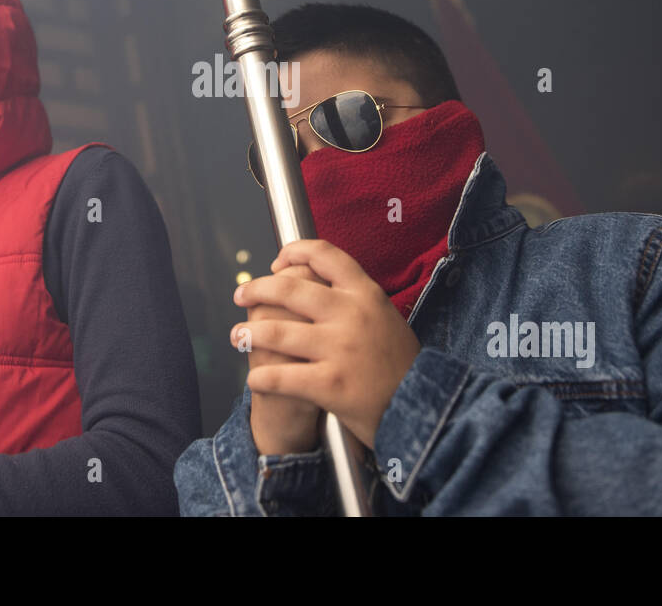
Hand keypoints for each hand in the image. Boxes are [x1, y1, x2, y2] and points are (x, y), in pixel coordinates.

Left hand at [233, 239, 420, 449]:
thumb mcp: (385, 318)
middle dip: (257, 289)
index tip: (277, 262)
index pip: (324, 255)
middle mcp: (352, 314)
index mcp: (366, 294)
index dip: (294, 252)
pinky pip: (281, 377)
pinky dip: (260, 378)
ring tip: (238, 336)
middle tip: (242, 295)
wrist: (423, 408)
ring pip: (277, 332)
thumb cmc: (400, 365)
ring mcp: (341, 349)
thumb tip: (316, 280)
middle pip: (289, 288)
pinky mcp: (331, 384)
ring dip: (249, 334)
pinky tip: (254, 378)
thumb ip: (354, 299)